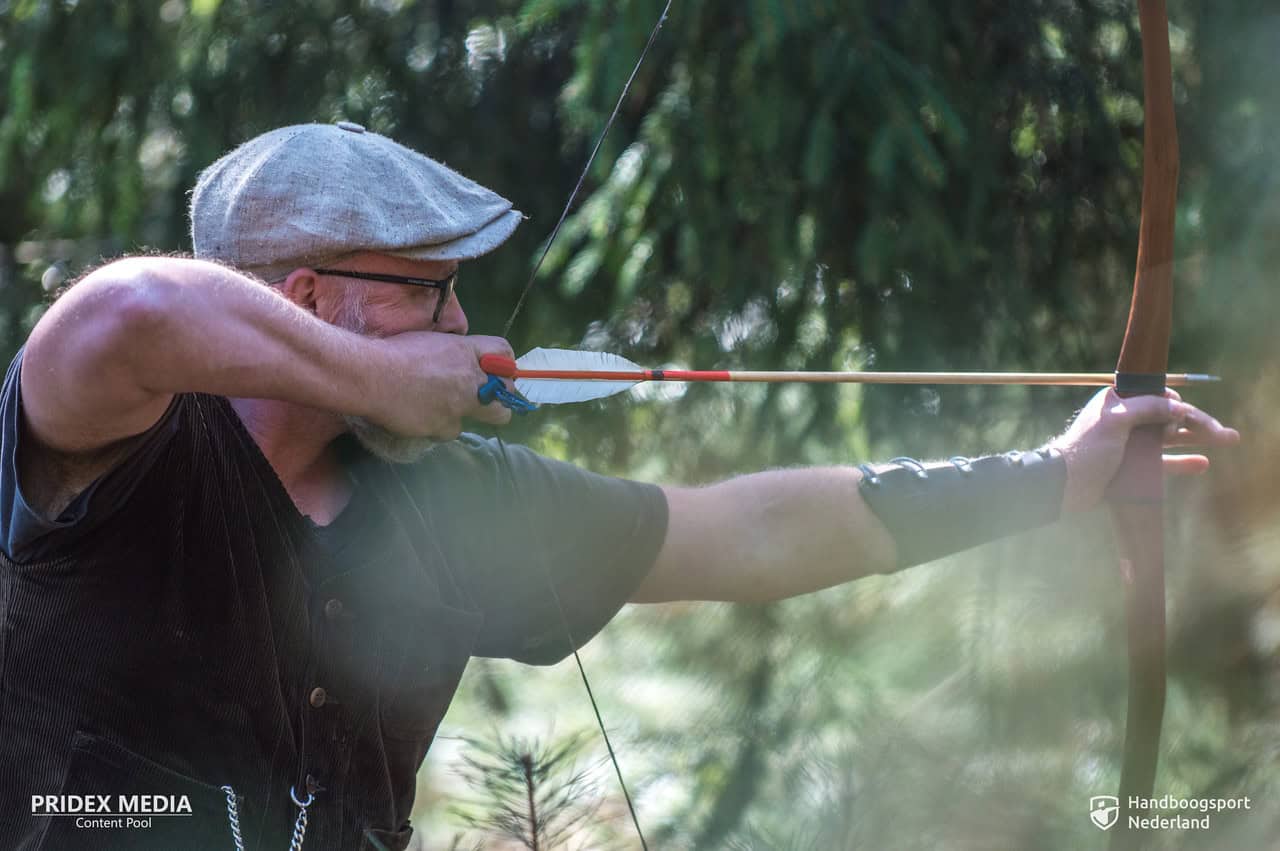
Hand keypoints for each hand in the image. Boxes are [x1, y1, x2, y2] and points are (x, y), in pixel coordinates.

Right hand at [366, 332, 514, 438]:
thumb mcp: (430, 341)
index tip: (498, 372)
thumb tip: (453, 360)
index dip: (504, 364)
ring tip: (437, 407)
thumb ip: (450, 353)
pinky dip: (438, 426)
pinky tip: (421, 417)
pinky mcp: (444, 427)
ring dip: (462, 414)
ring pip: (479, 419)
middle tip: (483, 399)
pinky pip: (449, 431)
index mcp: (466, 351)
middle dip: (500, 399)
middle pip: (506, 395)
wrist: (372, 375)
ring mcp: (459, 406)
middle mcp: (470, 379)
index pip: (504, 352)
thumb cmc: (394, 351)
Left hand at [1048, 388, 1239, 512]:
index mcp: (1118, 401)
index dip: (1178, 405)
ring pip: (1170, 438)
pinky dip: (1181, 462)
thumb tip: (1178, 406)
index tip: (1187, 417)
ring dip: (1197, 440)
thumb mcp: (1116, 421)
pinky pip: (1161, 462)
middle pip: (1169, 418)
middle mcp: (1126, 419)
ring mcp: (1130, 443)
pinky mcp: (1131, 465)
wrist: (1064, 485)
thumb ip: (1147, 408)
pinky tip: (1202, 463)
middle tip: (1227, 434)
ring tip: (1228, 441)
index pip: (1157, 396)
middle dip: (1198, 423)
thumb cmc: (1086, 449)